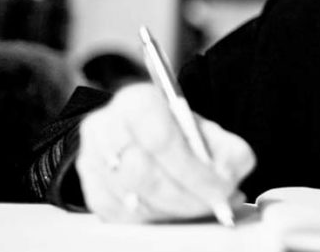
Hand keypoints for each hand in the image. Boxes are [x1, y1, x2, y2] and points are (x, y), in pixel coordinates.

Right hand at [75, 83, 254, 222]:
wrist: (149, 138)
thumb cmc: (183, 135)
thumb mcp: (214, 134)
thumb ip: (230, 152)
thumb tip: (226, 179)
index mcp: (137, 101)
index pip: (161, 140)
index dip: (193, 171)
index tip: (220, 189)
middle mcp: (106, 126)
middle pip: (144, 173)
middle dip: (187, 196)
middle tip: (215, 204)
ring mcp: (91, 158)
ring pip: (133, 199)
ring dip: (174, 210)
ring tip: (200, 206)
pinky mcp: (90, 188)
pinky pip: (121, 216)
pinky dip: (154, 218)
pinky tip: (175, 210)